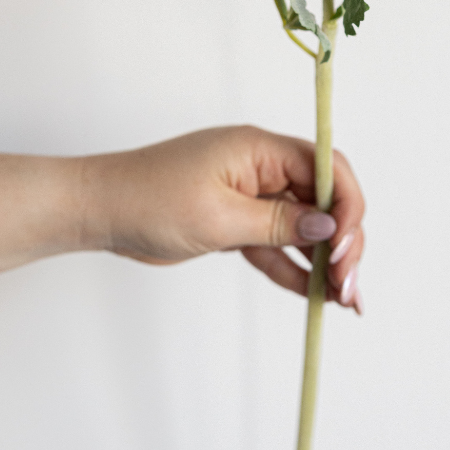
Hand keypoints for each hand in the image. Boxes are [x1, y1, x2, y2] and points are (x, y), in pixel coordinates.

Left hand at [78, 126, 365, 312]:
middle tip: (348, 284)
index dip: (347, 205)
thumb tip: (328, 226)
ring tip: (344, 299)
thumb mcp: (218, 217)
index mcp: (260, 150)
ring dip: (324, 261)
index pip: (327, 168)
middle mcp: (262, 168)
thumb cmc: (149, 200)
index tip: (346, 246)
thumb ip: (278, 223)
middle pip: (323, 199)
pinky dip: (295, 268)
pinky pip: (277, 245)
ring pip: (304, 226)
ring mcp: (251, 196)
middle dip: (343, 241)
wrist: (102, 211)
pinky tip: (314, 294)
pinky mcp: (238, 222)